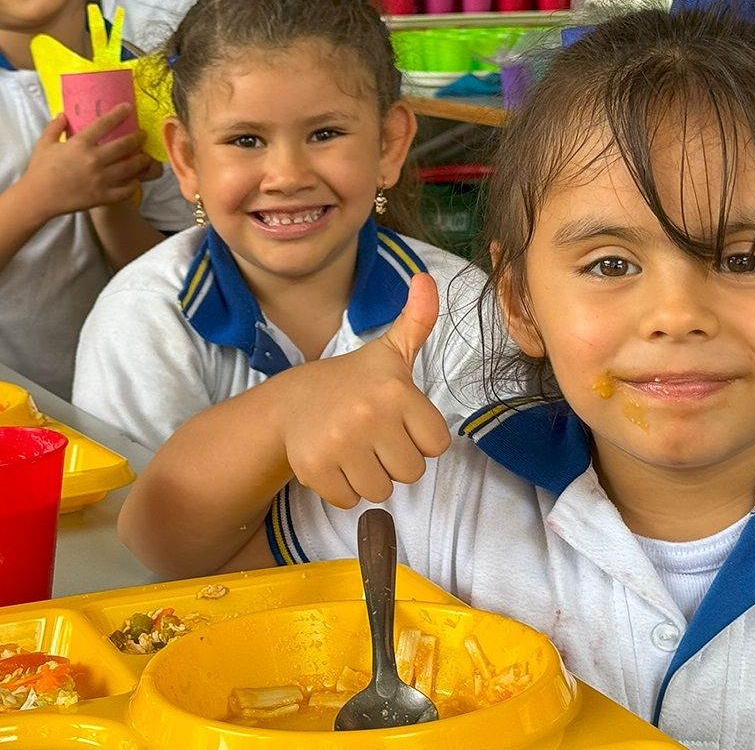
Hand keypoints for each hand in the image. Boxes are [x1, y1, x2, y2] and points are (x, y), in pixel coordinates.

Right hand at [20, 104, 153, 220]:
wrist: (38, 198)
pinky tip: (136, 181)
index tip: (128, 108)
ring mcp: (101, 179)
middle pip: (123, 145)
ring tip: (146, 157)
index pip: (103, 124)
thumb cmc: (40, 170)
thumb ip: (54, 128)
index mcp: (79, 145)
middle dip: (136, 138)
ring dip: (141, 161)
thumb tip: (63, 115)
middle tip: (143, 135)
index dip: (118, 114)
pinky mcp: (103, 196)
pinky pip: (125, 190)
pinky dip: (133, 185)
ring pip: (130, 168)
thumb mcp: (44, 144)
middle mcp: (94, 160)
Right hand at [282, 273, 450, 507]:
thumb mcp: (389, 352)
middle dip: (396, 460)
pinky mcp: (315, 470)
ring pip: (383, 491)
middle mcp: (369, 417)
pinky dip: (345, 490)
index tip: (398, 420)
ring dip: (371, 477)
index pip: (437, 444)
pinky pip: (351, 501)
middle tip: (374, 437)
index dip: (419, 437)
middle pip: (412, 472)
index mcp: (396, 392)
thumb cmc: (353, 382)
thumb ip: (417, 321)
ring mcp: (340, 445)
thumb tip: (426, 279)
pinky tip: (335, 462)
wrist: (291, 401)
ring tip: (355, 449)